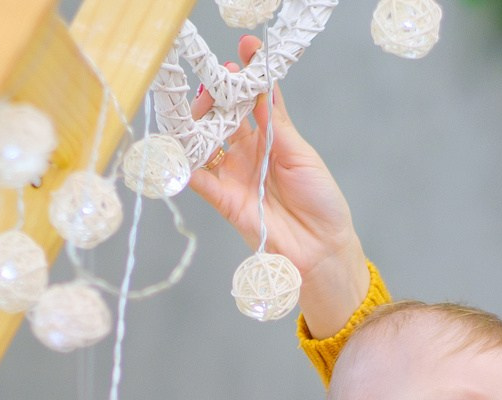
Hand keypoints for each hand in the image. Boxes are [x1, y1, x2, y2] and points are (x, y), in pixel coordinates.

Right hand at [184, 35, 370, 337]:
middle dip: (216, 94)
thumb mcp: (302, 155)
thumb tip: (260, 92)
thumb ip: (276, 126)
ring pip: (206, 142)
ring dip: (197, 123)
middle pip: (223, 115)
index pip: (256, 98)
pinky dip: (186, 165)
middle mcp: (248, 151)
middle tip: (217, 83)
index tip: (245, 50)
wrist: (321, 247)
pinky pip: (198, 179)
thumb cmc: (321, 200)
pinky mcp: (224, 199)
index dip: (249, 74)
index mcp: (272, 136)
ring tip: (195, 108)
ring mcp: (234, 173)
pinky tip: (180, 148)